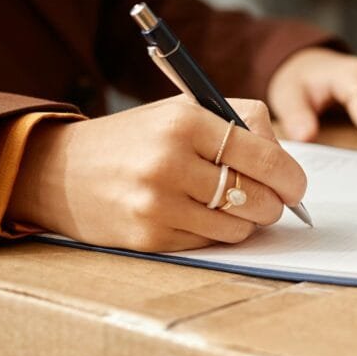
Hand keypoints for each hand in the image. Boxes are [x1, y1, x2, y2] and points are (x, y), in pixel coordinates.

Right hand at [7, 97, 306, 250]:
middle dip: (273, 204)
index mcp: (185, 121)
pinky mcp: (147, 235)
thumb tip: (287, 161)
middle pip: (255, 196)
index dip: (290, 177)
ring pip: (237, 226)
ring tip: (234, 207)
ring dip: (246, 222)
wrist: (60, 170)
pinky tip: (200, 217)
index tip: (296, 186)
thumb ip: (241, 124)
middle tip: (271, 201)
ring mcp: (156, 202)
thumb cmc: (138, 139)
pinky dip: (216, 234)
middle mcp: (169, 161)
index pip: (262, 156)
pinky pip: (209, 243)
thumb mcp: (183, 112)